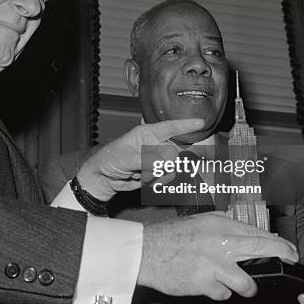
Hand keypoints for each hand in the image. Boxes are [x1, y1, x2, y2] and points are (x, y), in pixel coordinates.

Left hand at [76, 118, 203, 200]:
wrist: (103, 179)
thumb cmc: (109, 160)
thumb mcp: (126, 158)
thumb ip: (146, 160)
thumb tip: (164, 162)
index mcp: (146, 134)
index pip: (169, 127)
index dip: (186, 125)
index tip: (201, 122)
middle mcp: (154, 145)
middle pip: (174, 151)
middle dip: (168, 163)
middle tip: (154, 169)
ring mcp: (156, 159)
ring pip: (171, 167)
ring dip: (159, 174)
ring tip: (142, 176)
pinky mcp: (156, 172)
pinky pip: (166, 177)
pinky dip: (157, 181)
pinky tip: (144, 181)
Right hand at [138, 212, 298, 299]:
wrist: (145, 251)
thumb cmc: (171, 237)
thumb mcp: (200, 222)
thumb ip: (224, 225)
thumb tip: (251, 233)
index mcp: (218, 223)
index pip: (257, 232)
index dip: (278, 243)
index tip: (289, 250)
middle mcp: (219, 241)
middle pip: (261, 248)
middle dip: (282, 256)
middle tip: (290, 261)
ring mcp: (212, 263)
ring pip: (247, 283)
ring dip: (247, 287)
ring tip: (240, 286)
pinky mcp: (203, 283)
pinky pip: (223, 294)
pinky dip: (218, 293)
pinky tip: (206, 285)